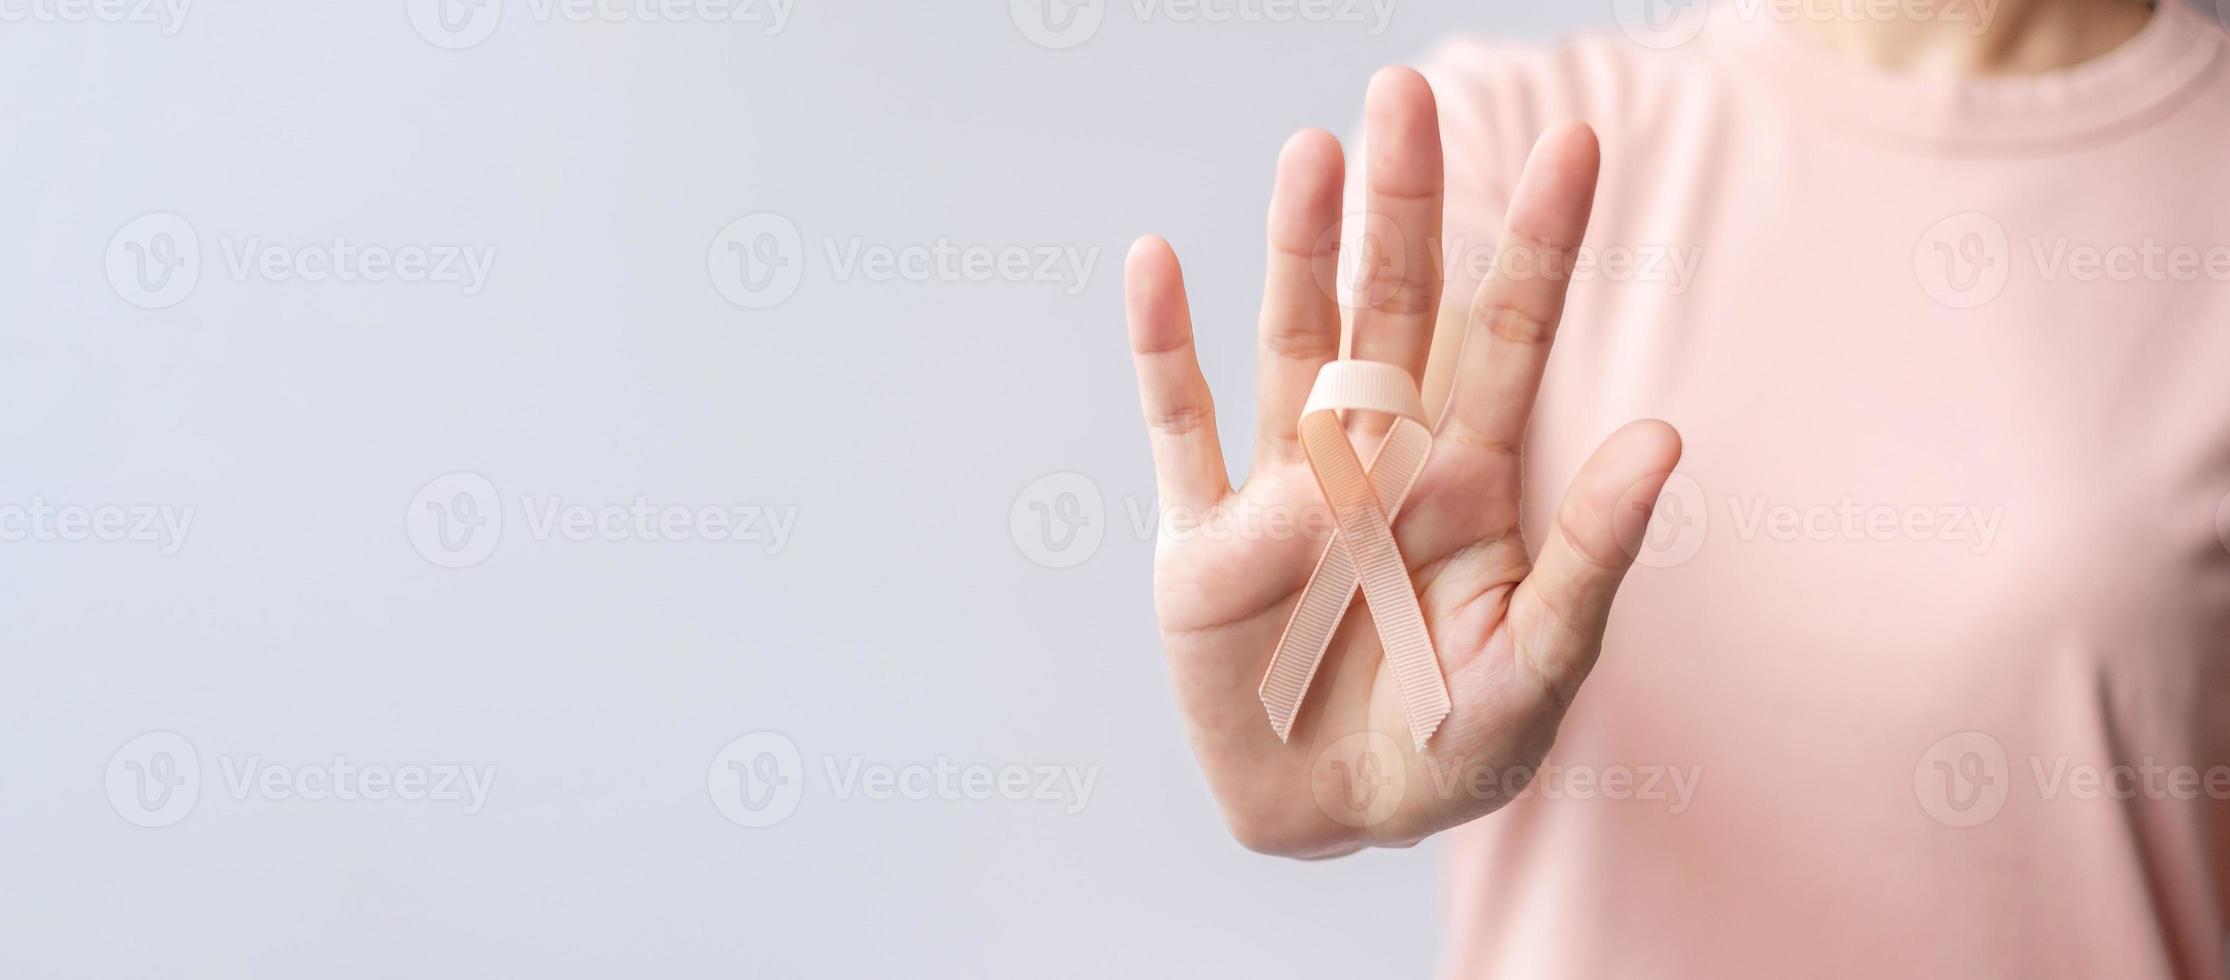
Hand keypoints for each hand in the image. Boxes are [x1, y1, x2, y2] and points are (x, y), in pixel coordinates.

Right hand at [1124, 68, 1681, 856]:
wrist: (1333, 821)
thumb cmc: (1454, 750)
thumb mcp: (1539, 664)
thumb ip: (1591, 555)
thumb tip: (1664, 432)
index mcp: (1467, 478)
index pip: (1507, 336)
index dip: (1540, 245)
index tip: (1579, 143)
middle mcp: (1375, 458)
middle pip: (1390, 309)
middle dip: (1403, 208)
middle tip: (1407, 95)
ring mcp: (1283, 490)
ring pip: (1290, 344)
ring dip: (1296, 252)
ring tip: (1311, 155)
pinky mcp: (1200, 543)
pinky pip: (1178, 430)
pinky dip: (1162, 349)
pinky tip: (1156, 261)